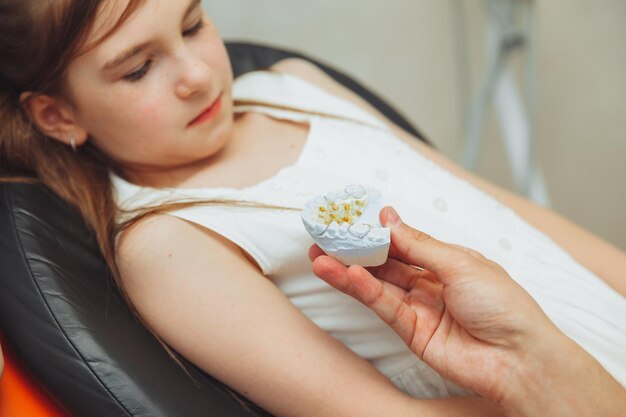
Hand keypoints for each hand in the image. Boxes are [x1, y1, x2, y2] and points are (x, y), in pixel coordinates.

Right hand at [308, 206, 560, 403]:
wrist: (518, 358)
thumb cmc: (504, 306)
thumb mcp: (461, 263)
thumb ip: (419, 244)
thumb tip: (390, 220)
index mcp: (448, 261)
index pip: (404, 242)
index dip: (378, 231)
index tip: (352, 217)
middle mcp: (431, 283)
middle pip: (385, 263)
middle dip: (355, 250)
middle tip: (325, 237)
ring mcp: (419, 308)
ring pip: (377, 284)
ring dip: (348, 271)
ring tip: (319, 257)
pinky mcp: (411, 332)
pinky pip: (383, 306)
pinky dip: (364, 290)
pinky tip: (346, 275)